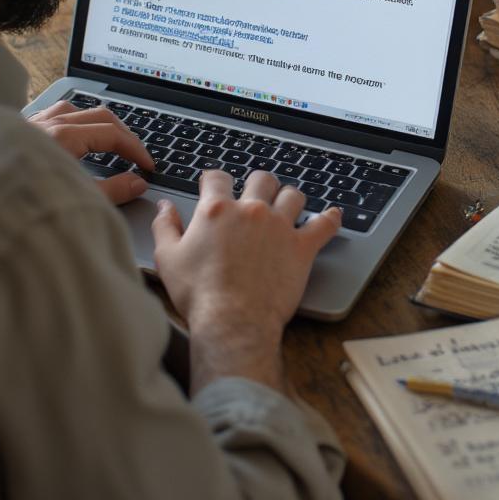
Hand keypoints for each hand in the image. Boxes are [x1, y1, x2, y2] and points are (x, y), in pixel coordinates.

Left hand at [28, 101, 152, 203]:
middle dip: (123, 133)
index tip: (147, 167)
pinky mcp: (17, 132)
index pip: (113, 134)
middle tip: (136, 154)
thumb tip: (137, 182)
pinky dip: (70, 122)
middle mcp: (47, 124)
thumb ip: (112, 191)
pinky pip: (51, 115)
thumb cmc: (19, 202)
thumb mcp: (75, 200)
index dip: (136, 150)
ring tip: (108, 141)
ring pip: (74, 110)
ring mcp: (31, 125)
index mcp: (64, 137)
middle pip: (100, 115)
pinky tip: (69, 137)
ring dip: (96, 123)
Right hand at [152, 169, 341, 392]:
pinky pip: (324, 225)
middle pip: (261, 179)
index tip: (215, 184)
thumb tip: (165, 207)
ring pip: (292, 195)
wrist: (232, 322)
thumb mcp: (168, 258)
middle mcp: (251, 211)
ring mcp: (279, 226)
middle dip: (257, 184)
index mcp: (217, 210)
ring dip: (289, 198)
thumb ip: (165, 227)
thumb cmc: (199, 294)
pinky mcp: (301, 247)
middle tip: (256, 194)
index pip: (217, 177)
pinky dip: (330, 218)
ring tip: (287, 205)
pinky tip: (333, 215)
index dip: (214, 179)